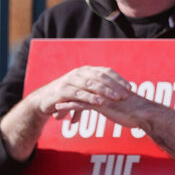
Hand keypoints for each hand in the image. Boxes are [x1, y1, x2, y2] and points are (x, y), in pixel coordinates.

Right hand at [0, 66, 132, 160]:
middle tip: (125, 95)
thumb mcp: (85, 92)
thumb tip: (120, 96)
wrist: (44, 101)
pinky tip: (100, 103)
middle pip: (101, 77)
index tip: (130, 88)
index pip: (106, 72)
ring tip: (116, 98)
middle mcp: (79, 73)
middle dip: (115, 86)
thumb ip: (99, 92)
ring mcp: (70, 80)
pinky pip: (79, 94)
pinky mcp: (62, 90)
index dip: (119, 79)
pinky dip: (90, 98)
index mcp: (87, 71)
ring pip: (91, 84)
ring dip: (105, 91)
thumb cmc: (69, 97)